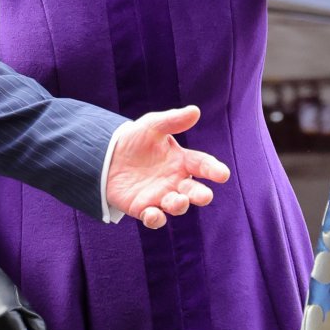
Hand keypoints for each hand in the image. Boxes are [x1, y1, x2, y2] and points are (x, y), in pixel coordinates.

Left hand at [107, 106, 229, 228]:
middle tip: (204, 196)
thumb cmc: (135, 140)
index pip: (203, 165)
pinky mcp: (144, 208)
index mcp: (182, 161)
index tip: (222, 175)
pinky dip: (155, 219)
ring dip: (180, 206)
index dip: (213, 170)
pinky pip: (154, 218)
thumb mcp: (152, 126)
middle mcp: (176, 181)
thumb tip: (195, 111)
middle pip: (195, 192)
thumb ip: (172, 120)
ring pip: (177, 206)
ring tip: (179, 201)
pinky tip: (153, 214)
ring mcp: (161, 197)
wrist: (107, 156)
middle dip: (201, 195)